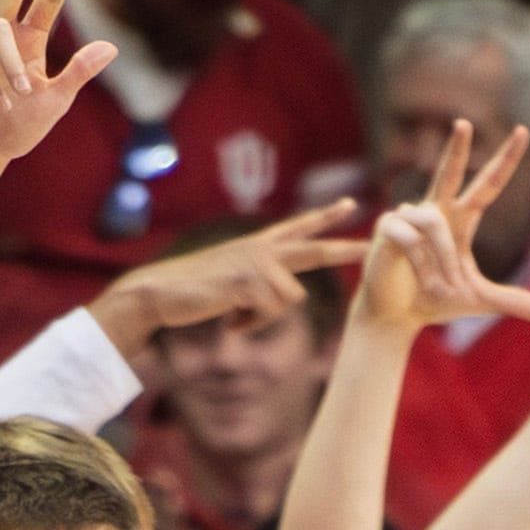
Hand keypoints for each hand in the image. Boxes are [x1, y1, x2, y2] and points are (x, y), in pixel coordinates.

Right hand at [87, 199, 364, 372]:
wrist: (158, 292)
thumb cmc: (190, 291)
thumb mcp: (229, 281)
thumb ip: (256, 282)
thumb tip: (279, 299)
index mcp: (256, 245)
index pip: (297, 226)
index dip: (325, 217)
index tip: (350, 205)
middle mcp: (260, 249)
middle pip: (314, 251)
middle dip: (345, 250)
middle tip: (371, 248)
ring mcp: (254, 263)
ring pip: (289, 299)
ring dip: (263, 318)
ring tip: (233, 316)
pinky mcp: (248, 281)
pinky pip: (270, 311)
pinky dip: (250, 325)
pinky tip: (228, 321)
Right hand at [359, 119, 529, 330]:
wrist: (394, 316)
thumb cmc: (432, 301)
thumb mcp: (478, 300)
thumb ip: (512, 302)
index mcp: (459, 220)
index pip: (487, 184)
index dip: (505, 160)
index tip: (523, 131)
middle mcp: (434, 211)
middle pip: (449, 171)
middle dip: (456, 148)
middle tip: (464, 122)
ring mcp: (406, 217)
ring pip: (433, 225)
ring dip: (440, 258)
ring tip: (438, 284)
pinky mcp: (386, 229)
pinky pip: (411, 236)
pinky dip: (419, 259)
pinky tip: (414, 274)